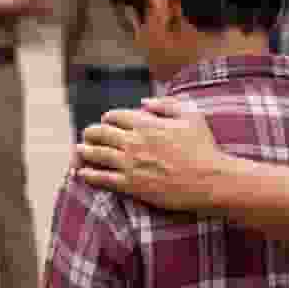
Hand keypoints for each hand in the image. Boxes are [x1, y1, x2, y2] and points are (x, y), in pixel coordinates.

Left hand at [75, 97, 223, 211]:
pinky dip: (89, 174)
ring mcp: (130, 164)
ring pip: (97, 154)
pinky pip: (103, 178)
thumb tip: (143, 102)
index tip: (106, 120)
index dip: (108, 118)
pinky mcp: (131, 185)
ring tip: (78, 151)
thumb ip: (165, 105)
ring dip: (84, 151)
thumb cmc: (204, 147)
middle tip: (86, 135)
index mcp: (146, 123)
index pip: (116, 116)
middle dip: (91, 133)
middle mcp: (134, 142)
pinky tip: (82, 173)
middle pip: (101, 133)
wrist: (210, 180)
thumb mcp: (191, 115)